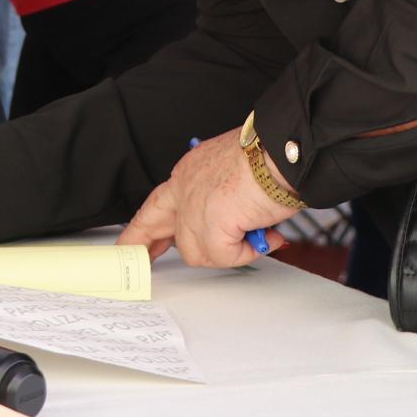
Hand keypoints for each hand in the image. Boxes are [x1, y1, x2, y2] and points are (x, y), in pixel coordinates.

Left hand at [116, 128, 293, 266]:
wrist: (285, 152)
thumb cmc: (271, 158)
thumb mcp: (234, 174)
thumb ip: (221, 199)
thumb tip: (234, 226)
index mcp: (190, 171)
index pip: (158, 203)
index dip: (145, 227)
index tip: (131, 243)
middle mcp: (185, 187)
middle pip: (154, 226)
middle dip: (145, 248)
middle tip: (140, 265)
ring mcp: (194, 207)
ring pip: (195, 252)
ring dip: (228, 252)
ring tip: (256, 235)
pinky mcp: (210, 225)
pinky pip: (223, 257)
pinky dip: (246, 253)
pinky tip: (264, 237)